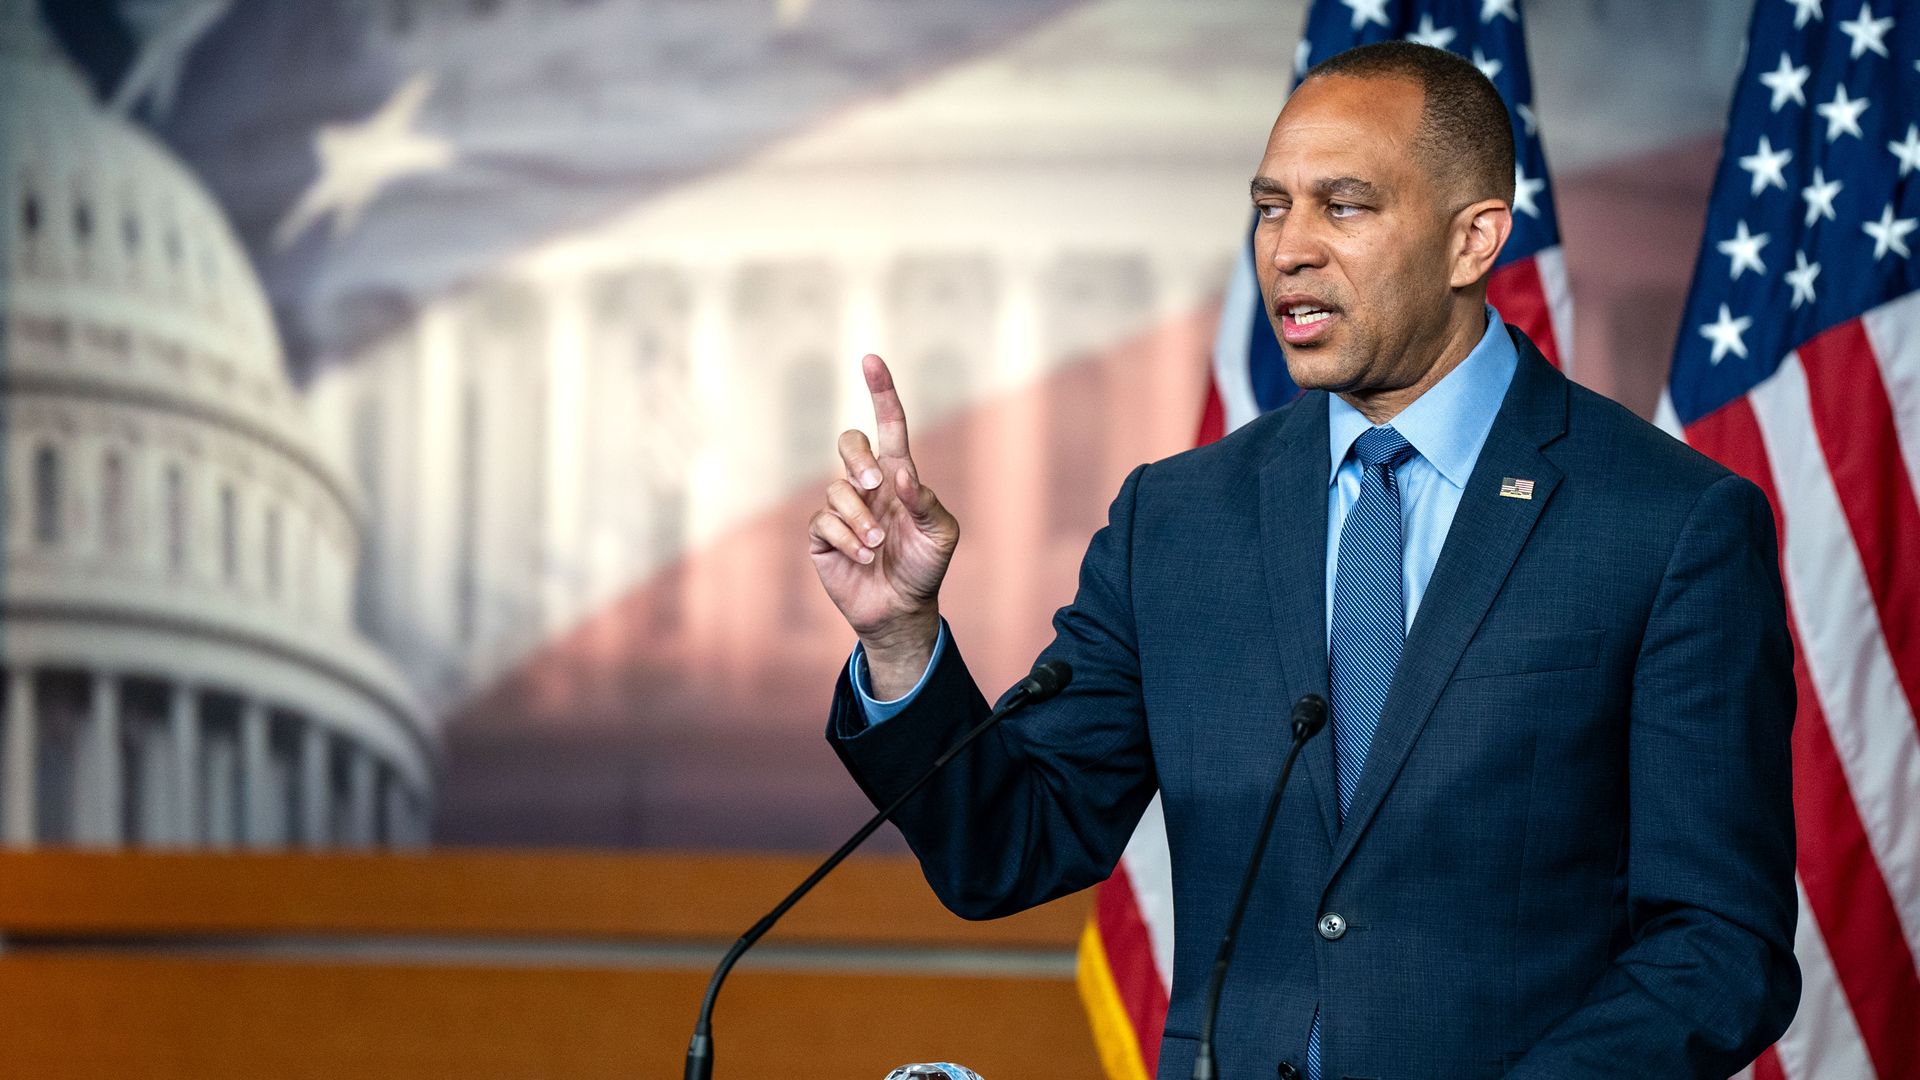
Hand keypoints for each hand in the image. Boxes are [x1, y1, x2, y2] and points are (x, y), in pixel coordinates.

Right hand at [808, 355, 958, 676]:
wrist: (901, 609)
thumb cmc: (925, 567)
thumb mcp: (941, 534)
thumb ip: (926, 503)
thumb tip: (900, 477)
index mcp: (899, 476)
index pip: (889, 425)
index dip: (881, 392)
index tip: (871, 359)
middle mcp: (867, 485)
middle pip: (849, 443)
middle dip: (857, 459)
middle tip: (875, 486)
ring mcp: (843, 509)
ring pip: (836, 490)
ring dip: (860, 519)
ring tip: (877, 547)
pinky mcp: (823, 536)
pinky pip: (824, 522)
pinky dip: (847, 539)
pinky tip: (863, 557)